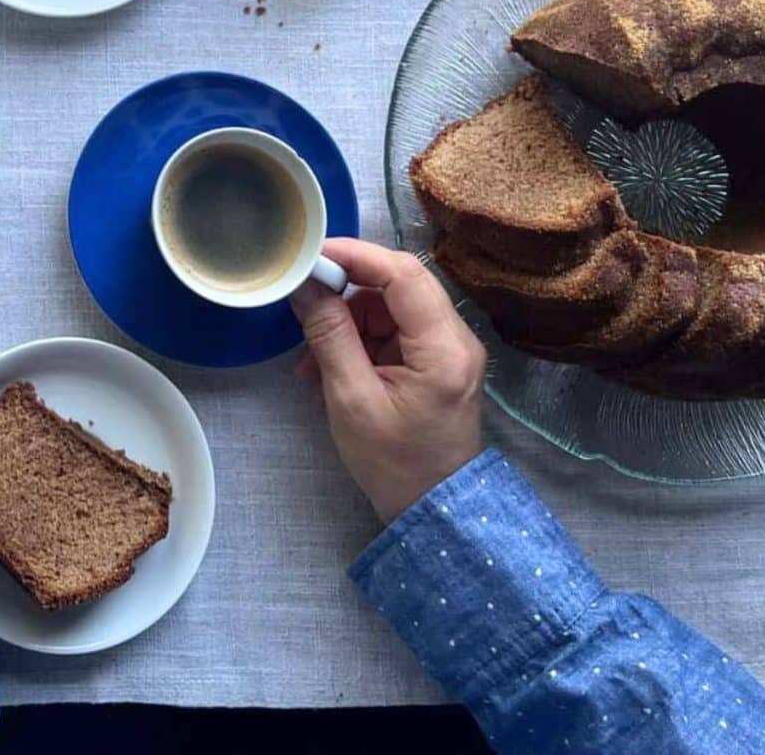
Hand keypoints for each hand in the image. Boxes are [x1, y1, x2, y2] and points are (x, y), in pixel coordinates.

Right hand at [291, 239, 485, 522]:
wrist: (431, 509)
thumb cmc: (394, 464)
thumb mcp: (351, 400)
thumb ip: (330, 336)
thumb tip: (306, 286)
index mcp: (444, 348)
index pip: (404, 275)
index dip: (357, 256)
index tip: (314, 257)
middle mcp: (457, 338)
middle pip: (400, 285)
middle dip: (348, 291)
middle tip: (306, 306)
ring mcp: (451, 348)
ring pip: (393, 306)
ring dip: (350, 322)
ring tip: (313, 360)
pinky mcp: (439, 360)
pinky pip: (396, 330)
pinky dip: (362, 340)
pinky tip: (332, 368)